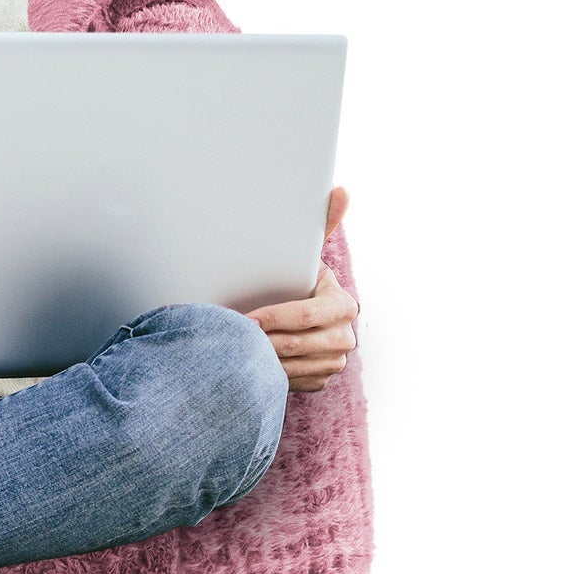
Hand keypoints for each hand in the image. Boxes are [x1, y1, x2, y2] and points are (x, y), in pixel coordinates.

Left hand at [243, 186, 359, 392]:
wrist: (300, 321)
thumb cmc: (296, 282)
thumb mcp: (306, 257)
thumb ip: (320, 226)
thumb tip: (341, 190)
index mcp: (343, 306)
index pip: (307, 316)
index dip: (274, 317)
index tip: (245, 318)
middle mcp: (345, 337)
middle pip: (296, 344)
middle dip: (260, 342)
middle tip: (228, 337)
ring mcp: (335, 363)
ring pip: (291, 367)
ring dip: (259, 360)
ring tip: (232, 352)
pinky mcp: (320, 382)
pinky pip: (290, 382)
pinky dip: (267, 375)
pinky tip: (249, 365)